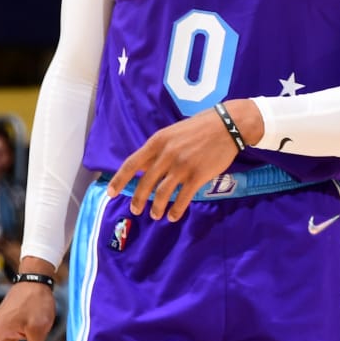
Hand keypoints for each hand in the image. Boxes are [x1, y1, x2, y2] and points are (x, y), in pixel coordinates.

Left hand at [109, 101, 259, 221]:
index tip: (111, 193)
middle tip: (136, 210)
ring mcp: (182, 166)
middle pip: (145, 183)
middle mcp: (166, 154)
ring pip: (162, 193)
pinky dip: (176, 210)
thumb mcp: (173, 133)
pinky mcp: (198, 176)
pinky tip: (173, 216)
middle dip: (138, 200)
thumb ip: (159, 150)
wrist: (228, 125)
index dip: (120, 180)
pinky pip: (183, 198)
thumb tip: (144, 167)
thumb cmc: (200, 127)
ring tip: (156, 215)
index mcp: (157, 142)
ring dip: (157, 208)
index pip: (132, 164)